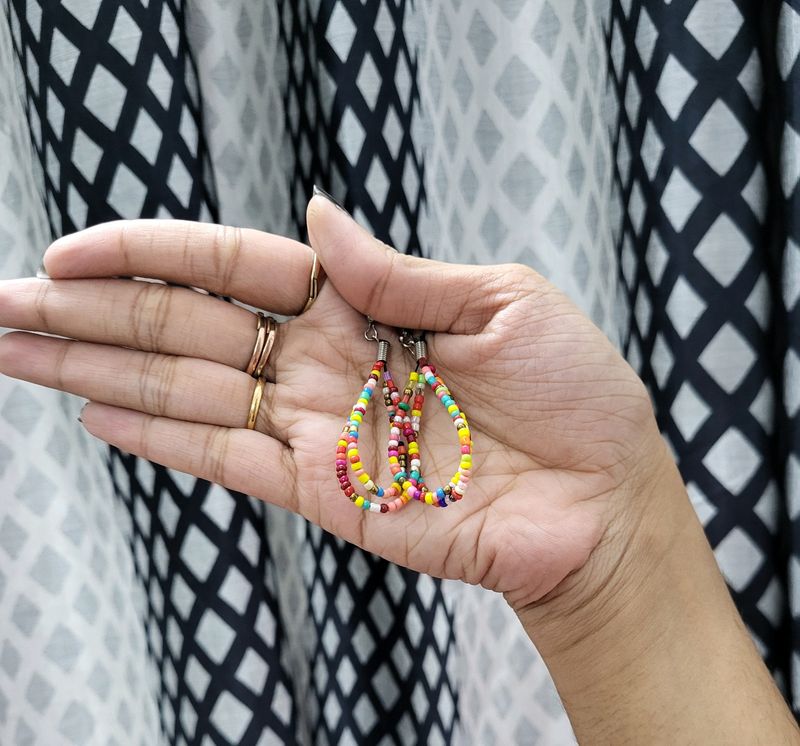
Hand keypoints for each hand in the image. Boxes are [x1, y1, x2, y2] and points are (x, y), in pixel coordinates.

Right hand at [0, 195, 663, 613]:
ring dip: (99, 371)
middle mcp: (328, 363)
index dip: (156, 255)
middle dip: (94, 312)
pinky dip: (159, 438)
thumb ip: (400, 270)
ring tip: (16, 351)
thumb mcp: (504, 302)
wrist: (605, 502)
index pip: (237, 270)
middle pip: (190, 328)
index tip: (76, 251)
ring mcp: (319, 428)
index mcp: (366, 305)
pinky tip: (94, 414)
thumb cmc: (577, 396)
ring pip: (188, 391)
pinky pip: (225, 457)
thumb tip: (320, 215)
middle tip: (3, 302)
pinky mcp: (324, 491)